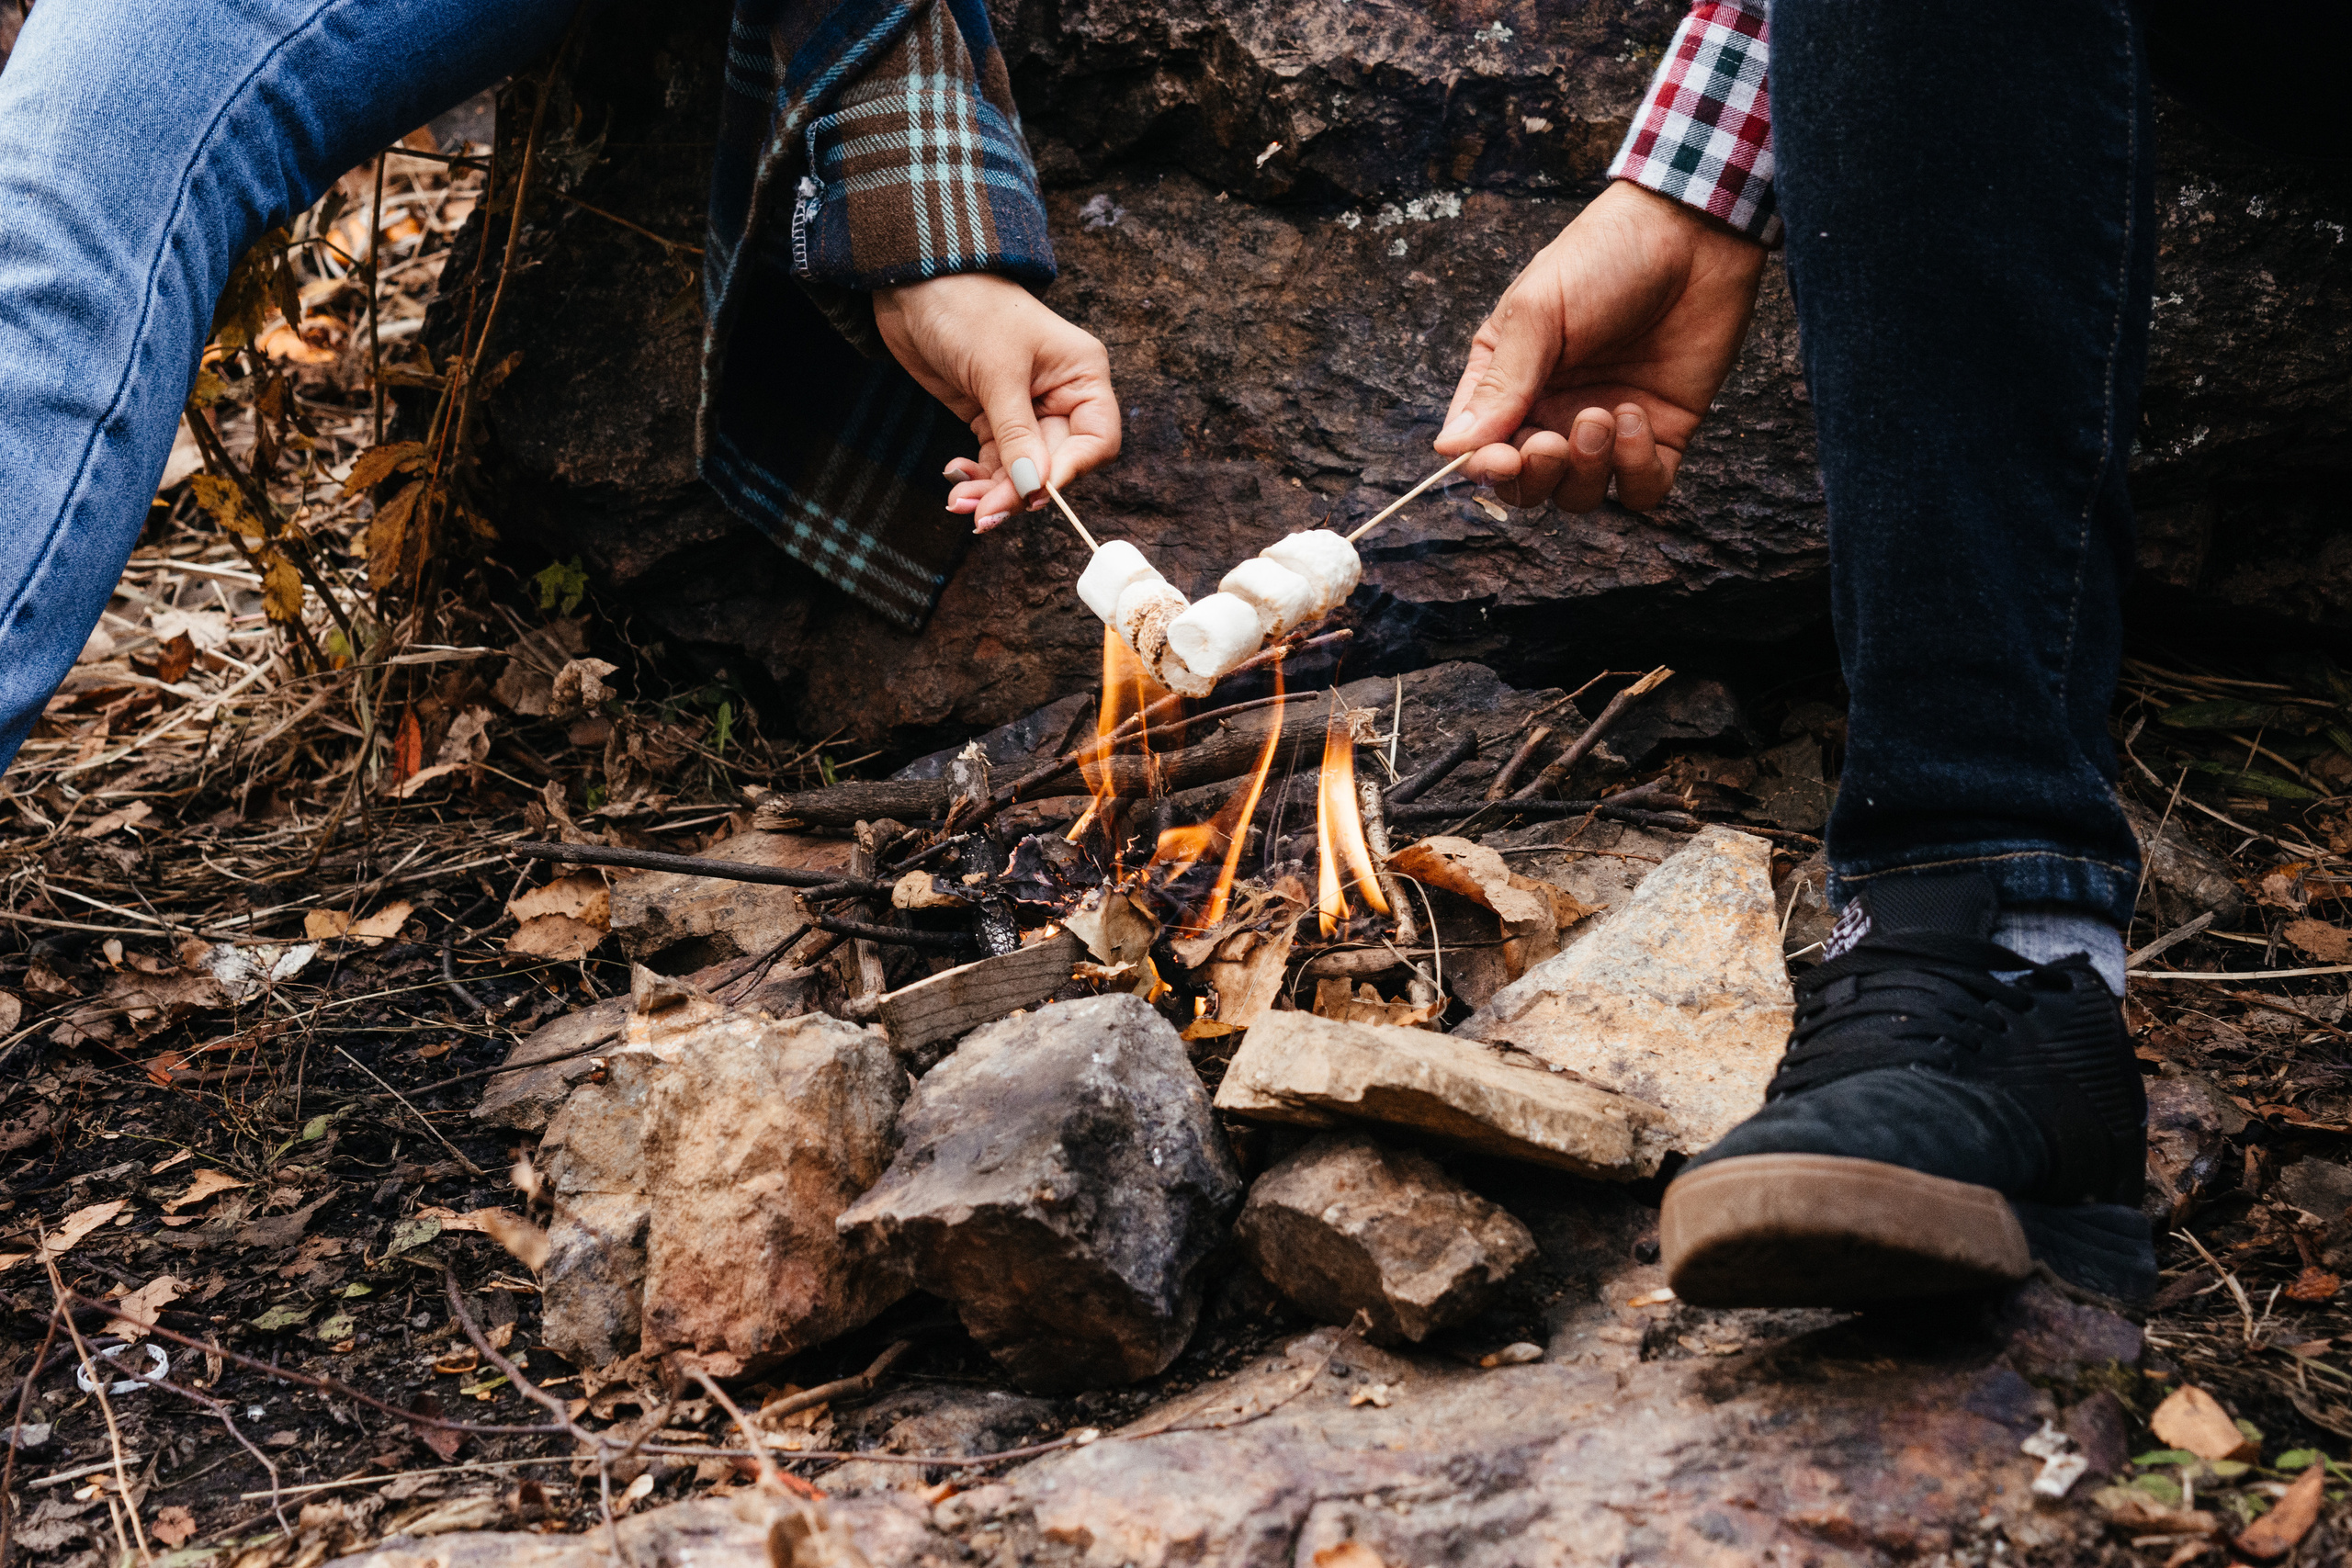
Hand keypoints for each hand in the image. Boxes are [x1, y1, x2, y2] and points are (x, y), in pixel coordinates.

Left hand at [873, 273, 1120, 530]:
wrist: (913, 283)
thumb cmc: (968, 308)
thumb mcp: (997, 372)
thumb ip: (1016, 435)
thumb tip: (1034, 489)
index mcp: (1082, 375)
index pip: (1096, 441)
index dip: (1068, 472)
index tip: (1033, 493)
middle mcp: (1060, 396)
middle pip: (1055, 464)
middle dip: (1019, 490)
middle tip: (984, 514)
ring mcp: (1025, 409)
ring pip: (1022, 471)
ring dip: (994, 492)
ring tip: (960, 502)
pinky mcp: (990, 417)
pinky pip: (995, 462)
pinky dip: (979, 477)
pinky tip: (957, 477)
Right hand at [1433, 180, 1766, 511]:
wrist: (1693, 232)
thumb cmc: (1604, 257)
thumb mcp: (1538, 312)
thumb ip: (1499, 385)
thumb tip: (1449, 449)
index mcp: (1508, 381)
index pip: (1480, 450)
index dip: (1486, 468)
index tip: (1504, 458)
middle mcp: (1552, 411)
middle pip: (1527, 486)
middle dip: (1538, 476)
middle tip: (1556, 441)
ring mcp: (1606, 427)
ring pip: (1579, 495)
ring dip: (1588, 470)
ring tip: (1605, 414)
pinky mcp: (1661, 434)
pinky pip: (1641, 490)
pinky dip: (1636, 471)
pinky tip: (1638, 417)